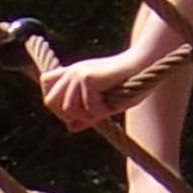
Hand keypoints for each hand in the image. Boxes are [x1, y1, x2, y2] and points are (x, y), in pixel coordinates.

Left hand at [39, 41, 158, 132]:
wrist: (146, 64)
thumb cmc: (130, 83)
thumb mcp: (104, 102)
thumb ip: (86, 113)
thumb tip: (70, 128)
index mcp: (73, 72)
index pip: (46, 84)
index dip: (56, 102)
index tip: (76, 111)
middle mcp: (72, 71)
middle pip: (50, 101)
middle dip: (68, 115)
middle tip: (89, 116)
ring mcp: (78, 74)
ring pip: (67, 109)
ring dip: (87, 116)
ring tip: (104, 111)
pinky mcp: (88, 79)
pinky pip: (88, 108)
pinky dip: (103, 112)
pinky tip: (114, 105)